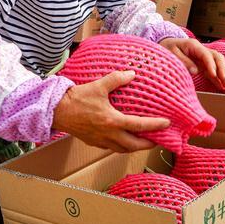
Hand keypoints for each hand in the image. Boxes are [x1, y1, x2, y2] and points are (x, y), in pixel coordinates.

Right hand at [53, 71, 170, 152]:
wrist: (57, 111)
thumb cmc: (77, 98)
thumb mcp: (99, 86)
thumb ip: (117, 79)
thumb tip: (132, 74)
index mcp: (113, 121)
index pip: (140, 125)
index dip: (155, 125)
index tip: (167, 124)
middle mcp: (109, 134)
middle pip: (134, 146)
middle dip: (148, 144)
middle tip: (158, 140)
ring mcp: (100, 141)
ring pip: (123, 150)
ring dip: (135, 148)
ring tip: (142, 142)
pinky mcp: (93, 142)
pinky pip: (111, 148)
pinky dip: (121, 147)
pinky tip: (123, 140)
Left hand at [159, 37, 224, 89]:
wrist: (166, 43)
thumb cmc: (167, 48)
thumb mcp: (172, 53)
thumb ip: (184, 61)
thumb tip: (195, 71)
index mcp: (193, 45)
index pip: (206, 55)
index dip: (211, 65)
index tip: (214, 75)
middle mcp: (201, 50)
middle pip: (217, 57)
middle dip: (222, 69)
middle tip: (224, 81)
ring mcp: (203, 57)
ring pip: (217, 63)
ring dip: (223, 74)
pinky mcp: (202, 63)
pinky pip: (212, 70)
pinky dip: (217, 77)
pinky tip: (222, 86)